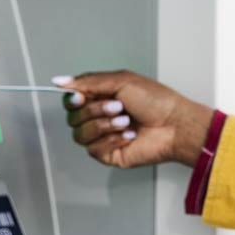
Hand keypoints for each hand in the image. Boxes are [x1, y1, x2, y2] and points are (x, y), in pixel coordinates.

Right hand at [56, 71, 214, 168]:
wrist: (175, 124)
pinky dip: (112, 139)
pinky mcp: (108, 154)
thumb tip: (59, 81)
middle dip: (95, 110)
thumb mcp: (122, 81)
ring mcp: (103, 136)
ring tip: (126, 120)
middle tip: (118, 106)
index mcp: (102, 97)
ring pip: (80, 134)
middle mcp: (100, 116)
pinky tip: (129, 135)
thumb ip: (89, 81)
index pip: (71, 99)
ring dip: (103, 125)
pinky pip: (93, 149)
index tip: (80, 97)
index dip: (72, 99)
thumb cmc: (156, 101)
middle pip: (73, 117)